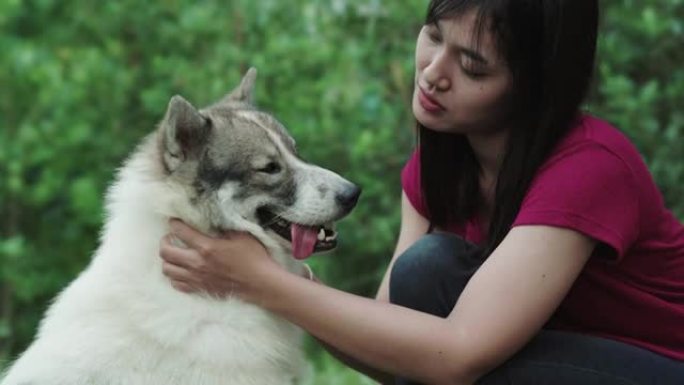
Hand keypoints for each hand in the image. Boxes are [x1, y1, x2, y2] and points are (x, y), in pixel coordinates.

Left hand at [159, 219, 278, 299]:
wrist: (260, 283)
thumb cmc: (254, 258)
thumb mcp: (241, 235)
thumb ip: (224, 227)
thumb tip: (213, 220)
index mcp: (207, 247)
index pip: (181, 232)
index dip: (174, 224)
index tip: (175, 222)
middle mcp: (197, 263)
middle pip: (165, 252)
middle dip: (164, 242)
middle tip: (170, 238)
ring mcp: (196, 278)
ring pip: (167, 270)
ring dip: (168, 260)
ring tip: (174, 255)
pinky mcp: (199, 289)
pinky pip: (176, 284)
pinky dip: (175, 277)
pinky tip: (182, 271)